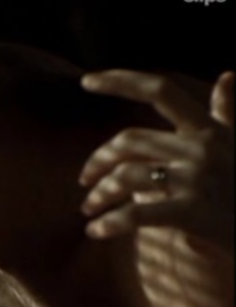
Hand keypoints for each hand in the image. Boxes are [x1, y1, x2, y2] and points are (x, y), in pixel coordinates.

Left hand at [79, 70, 233, 306]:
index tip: (86, 81)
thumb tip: (228, 75)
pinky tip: (94, 232)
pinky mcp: (192, 212)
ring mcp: (197, 179)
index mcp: (208, 130)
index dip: (120, 81)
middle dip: (97, 160)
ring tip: (88, 210)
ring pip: (124, 175)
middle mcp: (201, 148)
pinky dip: (109, 223)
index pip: (160, 91)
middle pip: (128, 141)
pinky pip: (136, 214)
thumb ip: (226, 114)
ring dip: (98, 194)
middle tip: (84, 181)